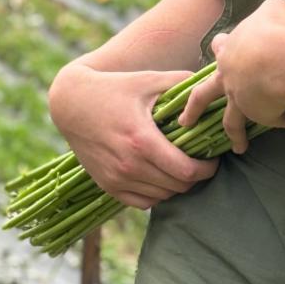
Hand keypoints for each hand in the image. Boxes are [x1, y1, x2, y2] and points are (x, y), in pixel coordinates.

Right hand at [46, 62, 217, 209]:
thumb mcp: (148, 80)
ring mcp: (116, 178)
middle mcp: (129, 165)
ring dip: (176, 185)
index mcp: (142, 140)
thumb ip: (181, 82)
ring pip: (162, 196)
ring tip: (181, 166)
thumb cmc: (114, 88)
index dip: (207, 169)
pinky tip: (159, 175)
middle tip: (201, 162)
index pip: (186, 171)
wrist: (71, 103)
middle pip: (177, 186)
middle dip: (195, 176)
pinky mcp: (107, 185)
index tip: (213, 159)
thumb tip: (208, 87)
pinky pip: (142, 202)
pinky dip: (156, 194)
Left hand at [179, 0, 284, 155]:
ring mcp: (241, 100)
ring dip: (235, 135)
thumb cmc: (272, 29)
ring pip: (231, 122)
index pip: (220, 47)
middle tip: (184, 122)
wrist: (275, 59)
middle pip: (204, 95)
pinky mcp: (261, 114)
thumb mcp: (275, 8)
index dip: (221, 46)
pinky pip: (276, 120)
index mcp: (228, 51)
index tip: (219, 47)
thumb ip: (278, 11)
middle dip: (193, 108)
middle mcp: (229, 78)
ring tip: (238, 148)